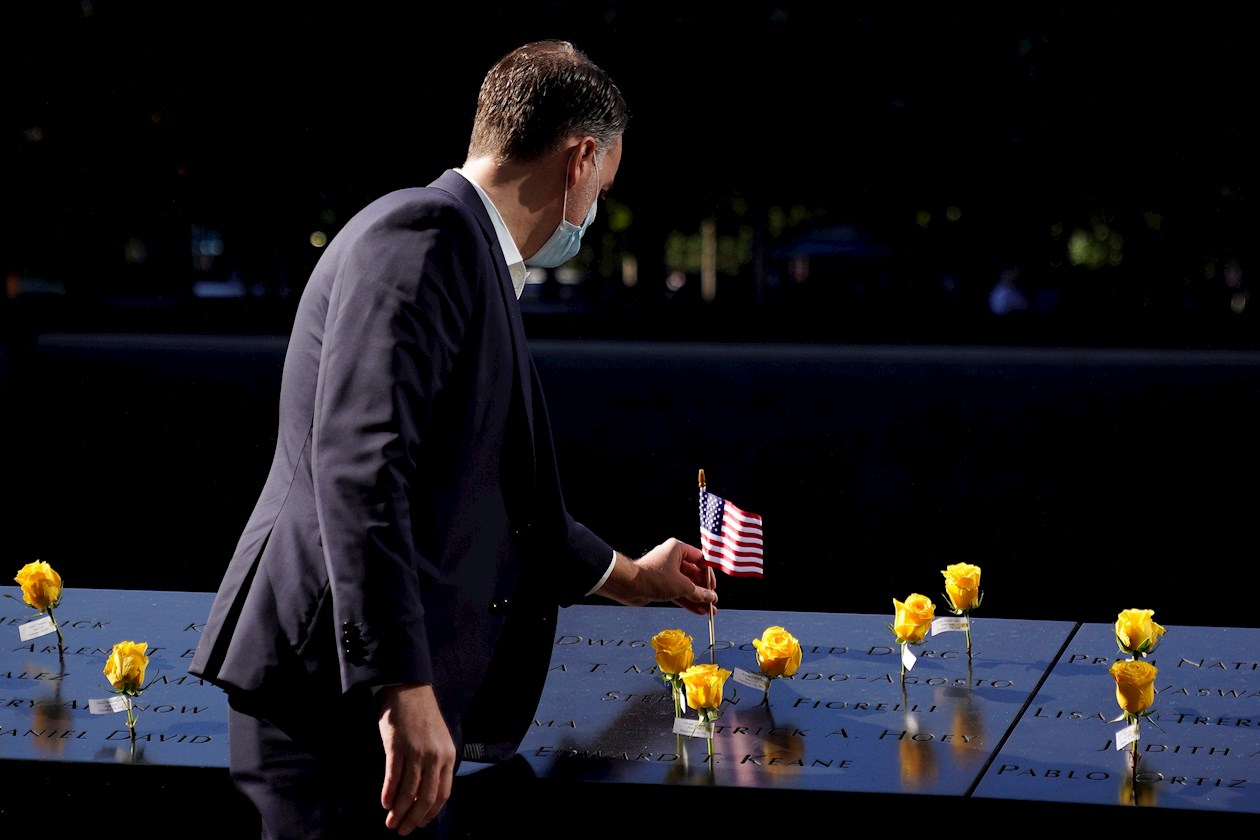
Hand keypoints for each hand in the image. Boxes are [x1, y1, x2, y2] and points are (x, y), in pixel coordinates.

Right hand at [377, 683, 455, 834]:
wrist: (409, 688)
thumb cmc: (422, 717)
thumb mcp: (439, 741)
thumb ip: (437, 765)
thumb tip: (425, 794)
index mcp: (449, 756)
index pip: (442, 794)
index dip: (430, 813)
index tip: (420, 824)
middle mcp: (435, 756)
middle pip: (425, 797)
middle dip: (413, 818)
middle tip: (402, 831)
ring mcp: (416, 751)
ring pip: (408, 791)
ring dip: (398, 811)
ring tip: (390, 822)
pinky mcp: (397, 746)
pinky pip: (393, 777)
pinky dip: (388, 794)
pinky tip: (384, 804)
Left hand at [595, 538, 717, 615]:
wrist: (629, 586)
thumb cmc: (654, 578)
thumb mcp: (681, 585)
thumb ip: (699, 592)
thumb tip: (711, 598)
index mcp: (678, 549)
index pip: (700, 559)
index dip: (708, 574)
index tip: (713, 587)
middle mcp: (672, 558)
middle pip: (694, 574)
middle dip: (704, 590)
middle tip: (712, 602)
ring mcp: (666, 572)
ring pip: (686, 585)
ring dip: (697, 598)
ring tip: (708, 611)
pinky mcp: (661, 584)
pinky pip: (678, 592)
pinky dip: (687, 601)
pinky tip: (697, 611)